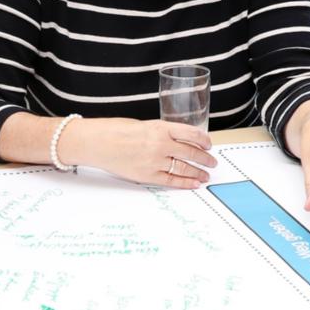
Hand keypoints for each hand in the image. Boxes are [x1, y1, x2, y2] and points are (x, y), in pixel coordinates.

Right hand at [66, 118, 215, 187]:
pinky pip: (171, 180)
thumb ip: (162, 133)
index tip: (209, 145)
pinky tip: (194, 184)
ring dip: (198, 172)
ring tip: (205, 175)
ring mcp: (155, 161)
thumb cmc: (116, 130)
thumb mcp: (144, 125)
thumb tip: (177, 142)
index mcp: (161, 128)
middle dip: (205, 159)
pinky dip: (185, 183)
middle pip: (191, 152)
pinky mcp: (147, 175)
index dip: (204, 141)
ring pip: (184, 168)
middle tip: (212, 162)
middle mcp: (161, 144)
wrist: (96, 142)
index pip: (192, 134)